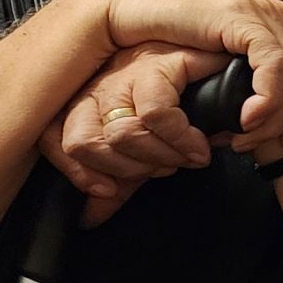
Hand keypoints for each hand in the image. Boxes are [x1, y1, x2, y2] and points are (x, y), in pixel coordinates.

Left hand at [41, 43, 235, 224]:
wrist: (228, 79)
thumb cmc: (186, 113)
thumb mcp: (143, 155)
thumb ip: (117, 184)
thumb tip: (89, 218)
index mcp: (87, 104)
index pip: (55, 140)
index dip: (79, 173)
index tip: (108, 190)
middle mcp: (100, 86)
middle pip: (88, 143)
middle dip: (132, 169)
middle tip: (165, 168)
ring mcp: (127, 73)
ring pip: (120, 133)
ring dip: (158, 156)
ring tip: (184, 157)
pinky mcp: (159, 63)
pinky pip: (156, 114)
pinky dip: (181, 139)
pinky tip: (197, 145)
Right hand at [60, 0, 282, 153]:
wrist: (140, 7)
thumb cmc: (179, 42)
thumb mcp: (227, 68)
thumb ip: (254, 84)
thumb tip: (276, 120)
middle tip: (260, 147)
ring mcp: (266, 14)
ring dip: (277, 117)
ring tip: (245, 137)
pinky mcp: (245, 17)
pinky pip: (274, 63)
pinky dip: (268, 97)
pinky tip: (247, 118)